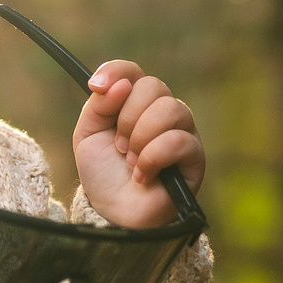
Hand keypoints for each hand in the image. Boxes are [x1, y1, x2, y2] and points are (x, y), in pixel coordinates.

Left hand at [73, 62, 204, 227]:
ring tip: (131, 161)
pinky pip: (178, 140)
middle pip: (153, 86)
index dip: (116, 72)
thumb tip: (121, 84)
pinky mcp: (194, 156)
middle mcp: (162, 111)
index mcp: (135, 102)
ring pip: (169, 109)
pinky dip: (153, 158)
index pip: (133, 71)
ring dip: (141, 138)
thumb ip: (98, 105)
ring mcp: (182, 131)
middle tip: (119, 146)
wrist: (114, 212)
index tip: (96, 87)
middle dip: (127, 117)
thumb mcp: (87, 135)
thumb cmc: (103, 174)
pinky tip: (143, 176)